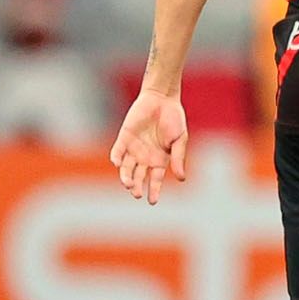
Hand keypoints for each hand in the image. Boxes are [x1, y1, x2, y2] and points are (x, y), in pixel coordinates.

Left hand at [109, 88, 187, 204]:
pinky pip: (117, 151)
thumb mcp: (180, 139)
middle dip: (137, 186)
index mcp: (159, 159)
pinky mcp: (124, 138)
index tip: (152, 201)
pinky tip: (117, 164)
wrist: (162, 98)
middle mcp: (145, 157)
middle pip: (138, 177)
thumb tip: (181, 178)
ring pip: (126, 168)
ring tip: (128, 184)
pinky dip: (116, 158)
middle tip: (137, 193)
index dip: (153, 191)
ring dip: (126, 177)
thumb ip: (178, 158)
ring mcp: (133, 148)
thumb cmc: (174, 118)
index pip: (155, 180)